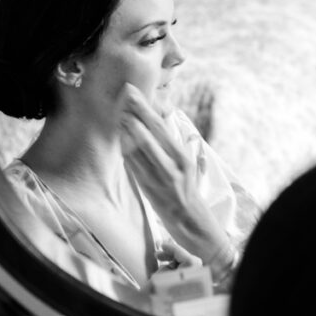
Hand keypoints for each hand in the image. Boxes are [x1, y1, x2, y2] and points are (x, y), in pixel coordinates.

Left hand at [117, 84, 230, 267]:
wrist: (194, 224)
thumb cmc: (187, 193)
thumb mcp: (186, 167)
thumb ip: (174, 148)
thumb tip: (168, 127)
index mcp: (183, 155)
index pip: (162, 126)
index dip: (147, 108)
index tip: (134, 91)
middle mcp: (176, 164)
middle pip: (154, 132)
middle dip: (139, 112)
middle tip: (126, 93)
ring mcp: (165, 178)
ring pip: (145, 150)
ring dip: (132, 131)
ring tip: (121, 114)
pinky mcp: (154, 192)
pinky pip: (138, 170)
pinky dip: (130, 156)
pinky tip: (121, 143)